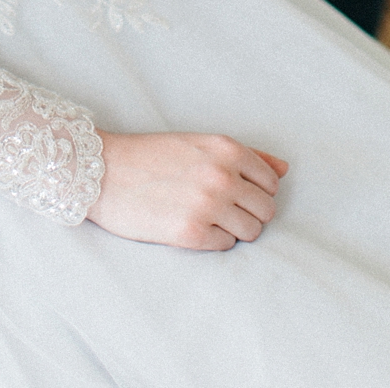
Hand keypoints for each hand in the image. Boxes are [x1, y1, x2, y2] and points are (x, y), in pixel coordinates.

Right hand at [87, 131, 287, 249]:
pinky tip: (190, 226)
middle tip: (219, 208)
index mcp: (226, 148)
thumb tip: (285, 169)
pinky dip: (213, 240)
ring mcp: (208, 205)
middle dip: (248, 213)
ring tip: (205, 218)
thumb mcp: (199, 144)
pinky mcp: (191, 234)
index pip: (271, 181)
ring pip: (251, 232)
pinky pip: (226, 246)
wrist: (104, 171)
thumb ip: (247, 155)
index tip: (233, 191)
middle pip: (266, 210)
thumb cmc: (151, 155)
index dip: (254, 190)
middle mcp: (222, 175)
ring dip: (233, 229)